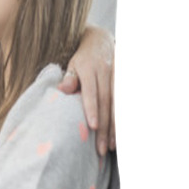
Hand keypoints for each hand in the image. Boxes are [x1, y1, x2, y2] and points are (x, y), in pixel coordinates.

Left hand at [58, 24, 114, 155]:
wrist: (100, 40)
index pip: (91, 92)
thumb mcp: (71, 64)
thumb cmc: (81, 58)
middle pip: (106, 103)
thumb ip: (69, 78)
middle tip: (99, 147)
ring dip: (116, 127)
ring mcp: (119, 77)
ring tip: (111, 146)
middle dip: (103, 126)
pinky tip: (121, 136)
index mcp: (90, 69)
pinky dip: (124, 120)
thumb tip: (63, 90)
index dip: (91, 109)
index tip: (91, 126)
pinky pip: (126, 103)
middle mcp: (107, 72)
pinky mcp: (126, 82)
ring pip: (118, 105)